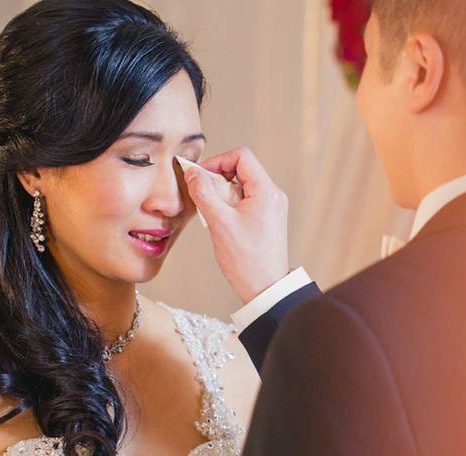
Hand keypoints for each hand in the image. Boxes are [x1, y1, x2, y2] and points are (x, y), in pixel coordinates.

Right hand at [181, 147, 289, 302]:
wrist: (266, 289)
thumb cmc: (247, 260)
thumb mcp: (219, 223)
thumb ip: (204, 193)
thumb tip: (192, 172)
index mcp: (266, 191)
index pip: (242, 156)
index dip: (217, 161)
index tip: (199, 175)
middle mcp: (273, 195)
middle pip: (241, 169)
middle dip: (217, 177)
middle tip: (202, 194)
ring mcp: (271, 207)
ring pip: (242, 186)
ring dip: (222, 192)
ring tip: (210, 212)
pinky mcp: (267, 219)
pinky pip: (245, 200)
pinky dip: (229, 204)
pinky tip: (219, 221)